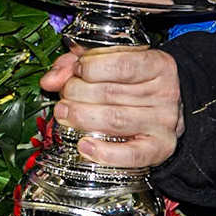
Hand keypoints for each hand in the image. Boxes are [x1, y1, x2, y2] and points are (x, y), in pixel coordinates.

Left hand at [40, 45, 182, 168]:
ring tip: (63, 114)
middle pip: (112, 93)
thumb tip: (49, 81)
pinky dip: (105, 152)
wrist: (165, 110)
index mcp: (157, 65)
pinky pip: (132, 154)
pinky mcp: (160, 148)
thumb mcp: (109, 61)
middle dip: (78, 93)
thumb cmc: (132, 82)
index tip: (77, 70)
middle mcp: (165, 93)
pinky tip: (84, 146)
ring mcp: (164, 123)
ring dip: (82, 117)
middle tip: (64, 96)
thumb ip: (77, 63)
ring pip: (116, 120)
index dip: (92, 67)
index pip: (122, 64)